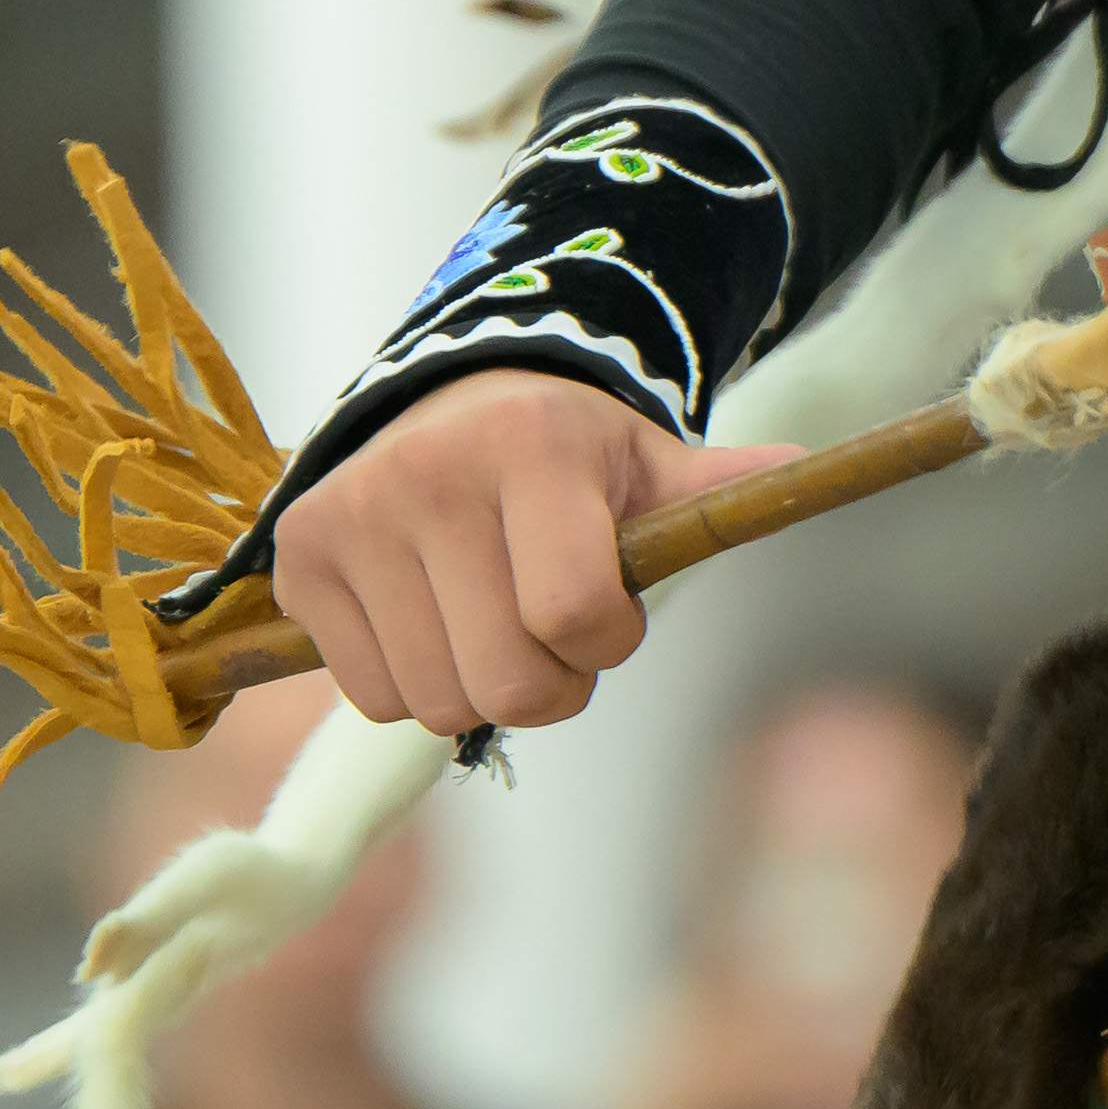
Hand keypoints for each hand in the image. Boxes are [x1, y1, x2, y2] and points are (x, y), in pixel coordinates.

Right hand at [269, 368, 795, 733]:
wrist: (448, 405)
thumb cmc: (570, 458)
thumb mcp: (647, 464)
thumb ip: (718, 490)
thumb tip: (807, 469)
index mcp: (531, 445)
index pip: (573, 615)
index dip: (607, 642)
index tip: (611, 616)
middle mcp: (428, 473)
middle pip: (498, 682)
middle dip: (547, 685)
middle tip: (553, 638)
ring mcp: (352, 516)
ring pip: (429, 703)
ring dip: (477, 688)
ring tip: (493, 622)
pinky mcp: (300, 558)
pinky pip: (367, 697)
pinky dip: (411, 684)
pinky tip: (431, 621)